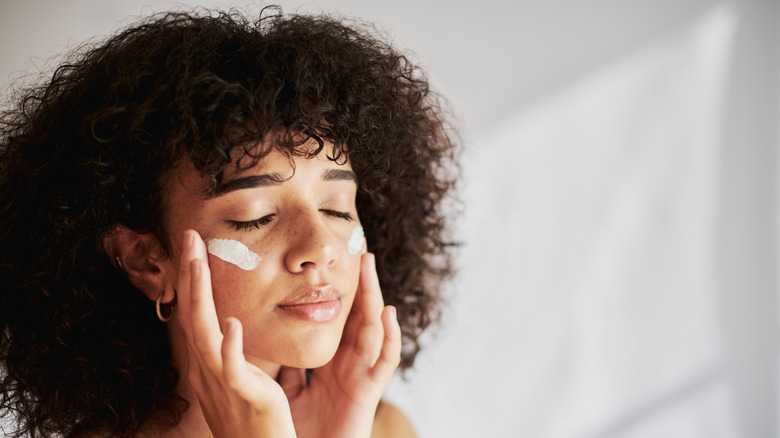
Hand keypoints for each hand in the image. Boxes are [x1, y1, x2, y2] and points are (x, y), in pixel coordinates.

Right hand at [176, 230, 296, 437]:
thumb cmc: (252, 421)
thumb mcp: (238, 380)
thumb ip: (234, 353)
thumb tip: (233, 325)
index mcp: (209, 363)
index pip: (197, 313)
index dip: (194, 279)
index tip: (195, 246)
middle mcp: (207, 370)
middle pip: (193, 314)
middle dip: (190, 275)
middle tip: (190, 237)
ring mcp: (221, 383)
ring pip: (204, 333)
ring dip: (200, 296)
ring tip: (199, 263)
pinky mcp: (244, 397)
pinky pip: (232, 370)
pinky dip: (228, 346)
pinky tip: (230, 323)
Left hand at [279, 253, 401, 437]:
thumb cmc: (298, 435)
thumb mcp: (286, 392)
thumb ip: (282, 368)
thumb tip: (262, 341)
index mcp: (328, 366)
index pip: (336, 322)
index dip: (338, 295)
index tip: (334, 265)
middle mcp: (348, 367)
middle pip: (357, 318)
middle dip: (359, 286)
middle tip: (358, 251)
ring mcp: (361, 377)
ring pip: (372, 329)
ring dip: (373, 296)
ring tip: (370, 267)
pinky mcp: (368, 394)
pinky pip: (385, 362)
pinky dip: (390, 337)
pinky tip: (387, 313)